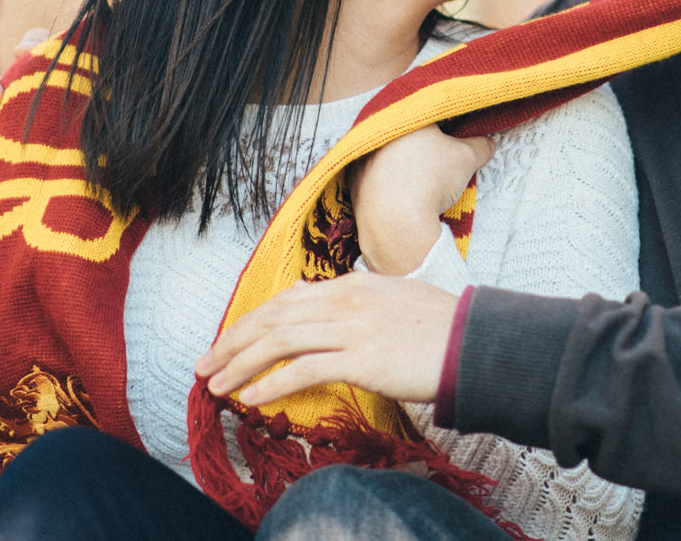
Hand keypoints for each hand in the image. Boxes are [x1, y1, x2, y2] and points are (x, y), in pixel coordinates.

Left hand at [195, 272, 457, 406]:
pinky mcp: (362, 359)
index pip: (288, 299)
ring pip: (280, 340)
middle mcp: (346, 299)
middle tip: (205, 364)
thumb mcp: (395, 301)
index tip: (229, 342)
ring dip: (241, 364)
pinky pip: (304, 369)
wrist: (475, 342)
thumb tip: (328, 309)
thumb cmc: (440, 328)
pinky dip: (271, 383)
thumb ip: (360, 303)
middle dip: (233, 341)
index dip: (252, 321)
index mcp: (353, 284)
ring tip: (216, 384)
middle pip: (274, 317)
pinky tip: (251, 397)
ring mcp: (353, 328)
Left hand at [352, 126, 494, 275]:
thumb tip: (488, 144)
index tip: (451, 136)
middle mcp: (377, 131)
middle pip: (404, 133)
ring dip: (400, 163)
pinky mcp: (352, 182)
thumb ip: (480, 145)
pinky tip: (400, 195)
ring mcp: (361, 157)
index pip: (427, 113)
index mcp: (405, 116)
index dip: (442, 124)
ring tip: (419, 179)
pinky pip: (373, 177)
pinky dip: (386, 184)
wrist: (396, 222)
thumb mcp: (466, 158)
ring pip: (386, 155)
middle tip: (437, 158)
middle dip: (420, 144)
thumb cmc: (430, 180)